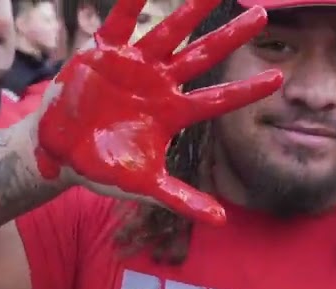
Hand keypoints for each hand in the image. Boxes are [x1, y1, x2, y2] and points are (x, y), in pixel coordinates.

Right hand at [35, 0, 282, 224]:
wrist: (57, 154)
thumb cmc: (102, 169)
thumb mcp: (144, 186)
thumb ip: (181, 199)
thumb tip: (222, 220)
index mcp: (172, 114)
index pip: (217, 99)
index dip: (246, 90)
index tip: (278, 78)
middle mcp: (159, 84)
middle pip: (203, 56)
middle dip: (231, 37)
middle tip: (262, 15)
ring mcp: (135, 65)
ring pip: (170, 31)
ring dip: (191, 10)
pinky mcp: (105, 52)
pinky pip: (121, 21)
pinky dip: (132, 2)